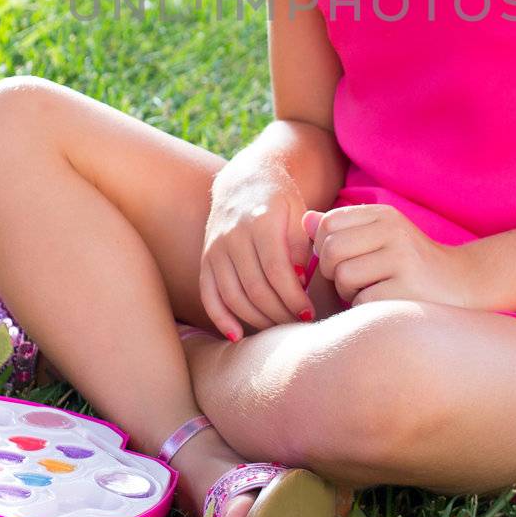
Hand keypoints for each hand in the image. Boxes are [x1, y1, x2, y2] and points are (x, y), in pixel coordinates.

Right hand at [200, 167, 317, 339]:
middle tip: (298, 325)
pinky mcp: (205, 259)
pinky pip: (208, 294)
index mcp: (260, 221)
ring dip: (256, 320)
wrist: (244, 181)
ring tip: (278, 331)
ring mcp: (215, 248)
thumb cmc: (279, 199)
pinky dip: (220, 318)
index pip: (277, 270)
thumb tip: (298, 283)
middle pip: (255, 288)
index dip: (294, 298)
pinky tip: (237, 335)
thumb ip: (299, 245)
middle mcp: (233, 236)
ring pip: (232, 296)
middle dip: (279, 313)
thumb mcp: (298, 211)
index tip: (309, 313)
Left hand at [302, 204, 472, 309]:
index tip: (339, 260)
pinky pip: (362, 300)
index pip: (328, 223)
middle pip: (331, 250)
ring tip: (369, 293)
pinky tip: (382, 306)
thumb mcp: (380, 237)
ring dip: (348, 293)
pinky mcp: (409, 288)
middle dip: (333, 272)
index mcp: (384, 215)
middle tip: (352, 282)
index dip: (323, 246)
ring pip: (343, 276)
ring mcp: (403, 259)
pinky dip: (365, 308)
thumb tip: (304, 220)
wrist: (464, 284)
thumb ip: (343, 229)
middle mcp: (394, 231)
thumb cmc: (412, 264)